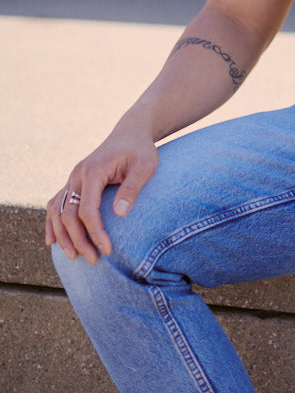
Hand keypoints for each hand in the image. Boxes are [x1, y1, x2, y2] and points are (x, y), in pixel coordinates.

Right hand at [45, 126, 158, 263]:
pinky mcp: (74, 181)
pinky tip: (52, 241)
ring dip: (63, 235)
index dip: (95, 232)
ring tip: (74, 256)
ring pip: (57, 211)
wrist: (131, 133)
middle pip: (68, 214)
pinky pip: (55, 203)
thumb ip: (132, 187)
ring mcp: (73, 177)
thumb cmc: (140, 150)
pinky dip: (52, 222)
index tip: (107, 249)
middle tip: (93, 259)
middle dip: (78, 239)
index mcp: (93, 170)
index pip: (87, 209)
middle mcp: (77, 174)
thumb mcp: (145, 166)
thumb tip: (120, 213)